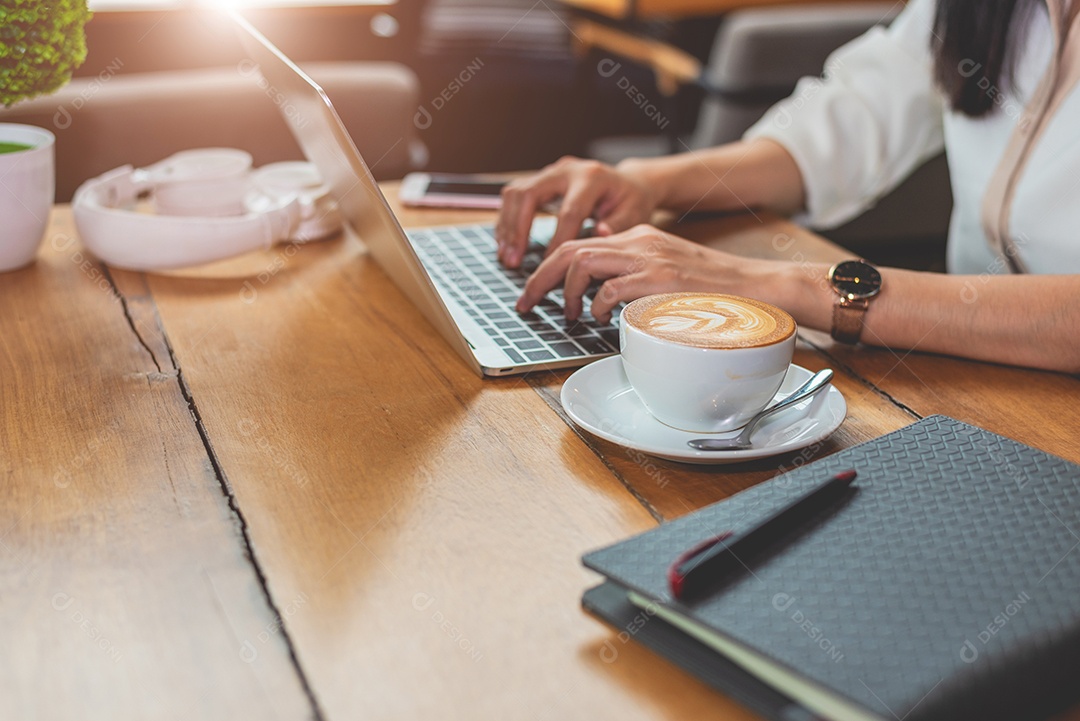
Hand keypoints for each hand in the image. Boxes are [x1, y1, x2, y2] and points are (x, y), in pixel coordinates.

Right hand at [495, 156, 656, 267]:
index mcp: (592, 178)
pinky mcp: (541, 179)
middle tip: (513, 261)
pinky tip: (507, 244)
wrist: (628, 182)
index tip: (549, 267)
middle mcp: (567, 170)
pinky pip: (514, 196)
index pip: (569, 211)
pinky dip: (507, 221)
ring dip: (507, 226)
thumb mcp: (634, 214)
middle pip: (529, 195)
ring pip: (515, 193)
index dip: (556, 241)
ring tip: (506, 257)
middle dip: (518, 230)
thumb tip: (600, 233)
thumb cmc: (631, 202)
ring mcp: (551, 172)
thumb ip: (618, 225)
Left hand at [515, 224, 774, 323]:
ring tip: (566, 314)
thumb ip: (634, 277)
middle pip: (569, 247)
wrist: (758, 287)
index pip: (580, 242)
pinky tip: (602, 319)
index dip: (548, 266)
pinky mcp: (659, 279)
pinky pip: (611, 289)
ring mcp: (649, 258)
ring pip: (582, 261)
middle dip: (539, 276)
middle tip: (524, 303)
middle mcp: (639, 241)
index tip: (534, 290)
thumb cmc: (714, 290)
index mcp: (639, 237)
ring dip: (564, 291)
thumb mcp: (668, 273)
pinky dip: (598, 306)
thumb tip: (598, 299)